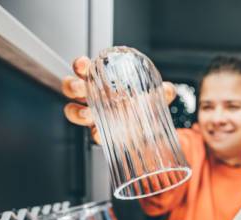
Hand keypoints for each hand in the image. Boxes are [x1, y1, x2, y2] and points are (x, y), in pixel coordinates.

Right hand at [62, 56, 176, 143]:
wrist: (150, 128)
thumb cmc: (144, 104)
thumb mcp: (155, 95)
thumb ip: (162, 91)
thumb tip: (168, 89)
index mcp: (102, 81)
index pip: (85, 69)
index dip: (80, 65)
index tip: (83, 64)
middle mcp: (94, 97)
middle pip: (72, 88)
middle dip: (73, 86)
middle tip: (81, 89)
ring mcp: (94, 115)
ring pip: (73, 111)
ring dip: (76, 112)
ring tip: (88, 115)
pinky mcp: (100, 133)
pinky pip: (92, 134)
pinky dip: (95, 134)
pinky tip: (100, 133)